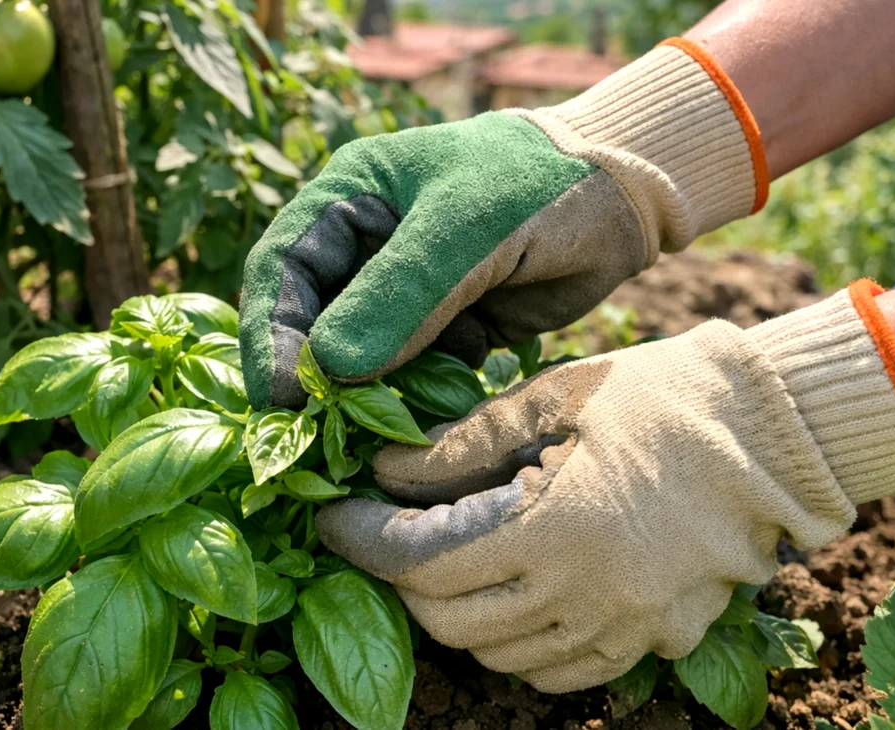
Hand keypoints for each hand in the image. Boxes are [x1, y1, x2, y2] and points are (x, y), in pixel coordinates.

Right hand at [239, 40, 767, 408]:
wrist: (623, 198)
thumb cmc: (539, 185)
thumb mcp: (465, 230)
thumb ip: (401, 296)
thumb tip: (330, 367)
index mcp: (347, 200)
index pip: (282, 270)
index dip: (272, 333)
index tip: (281, 396)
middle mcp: (362, 249)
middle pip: (309, 323)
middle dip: (312, 378)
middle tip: (314, 437)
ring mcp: (403, 296)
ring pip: (357, 360)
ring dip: (360, 400)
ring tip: (364, 442)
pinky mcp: (443, 332)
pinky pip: (409, 379)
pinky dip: (412, 404)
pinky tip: (426, 420)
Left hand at [316, 286, 894, 691]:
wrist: (780, 431)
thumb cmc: (666, 397)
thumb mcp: (554, 400)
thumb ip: (462, 445)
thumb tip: (386, 469)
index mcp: (554, 533)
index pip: (423, 562)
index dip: (364, 543)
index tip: (334, 520)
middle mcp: (584, 599)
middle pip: (452, 623)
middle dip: (400, 583)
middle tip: (384, 537)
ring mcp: (623, 628)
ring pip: (501, 658)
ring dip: (455, 618)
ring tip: (442, 564)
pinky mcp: (653, 638)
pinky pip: (561, 672)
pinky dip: (516, 648)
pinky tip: (511, 602)